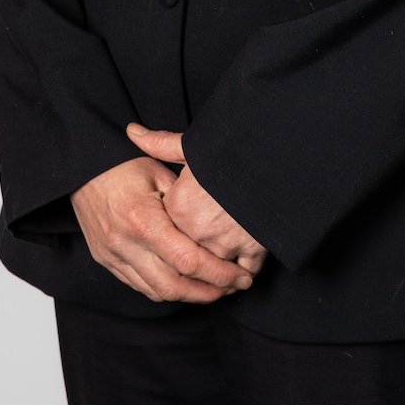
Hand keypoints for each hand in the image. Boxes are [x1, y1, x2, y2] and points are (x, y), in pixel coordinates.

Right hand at [69, 154, 254, 303]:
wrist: (80, 169)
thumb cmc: (123, 165)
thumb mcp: (159, 170)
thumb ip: (186, 199)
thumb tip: (215, 222)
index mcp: (143, 220)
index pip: (188, 260)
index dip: (218, 273)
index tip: (240, 275)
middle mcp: (126, 245)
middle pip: (174, 287)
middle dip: (209, 292)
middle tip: (233, 287)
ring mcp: (113, 257)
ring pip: (156, 292)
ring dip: (189, 295)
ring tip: (214, 288)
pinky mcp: (107, 262)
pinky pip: (140, 287)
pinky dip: (165, 289)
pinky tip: (184, 282)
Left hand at [126, 122, 267, 277]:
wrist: (272, 160)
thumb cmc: (230, 153)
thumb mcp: (192, 145)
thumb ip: (160, 144)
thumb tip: (132, 131)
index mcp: (179, 206)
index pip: (168, 227)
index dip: (179, 222)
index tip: (188, 218)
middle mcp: (196, 231)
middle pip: (188, 252)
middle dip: (194, 254)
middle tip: (202, 248)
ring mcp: (224, 244)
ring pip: (213, 266)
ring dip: (218, 268)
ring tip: (223, 262)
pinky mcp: (251, 250)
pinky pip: (243, 272)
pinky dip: (244, 273)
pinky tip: (243, 270)